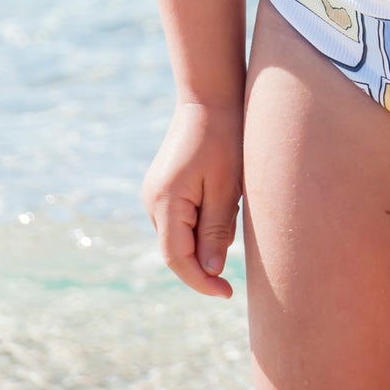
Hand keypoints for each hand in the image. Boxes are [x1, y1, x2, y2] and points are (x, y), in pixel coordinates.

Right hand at [142, 99, 243, 298]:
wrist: (209, 97)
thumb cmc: (224, 138)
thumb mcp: (227, 187)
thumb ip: (216, 230)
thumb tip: (210, 271)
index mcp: (166, 202)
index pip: (177, 258)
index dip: (201, 281)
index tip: (227, 293)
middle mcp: (152, 201)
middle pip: (176, 249)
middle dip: (204, 263)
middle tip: (237, 263)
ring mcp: (155, 193)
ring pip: (179, 235)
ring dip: (204, 241)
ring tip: (234, 215)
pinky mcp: (163, 186)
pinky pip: (181, 218)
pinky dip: (201, 225)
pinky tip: (224, 207)